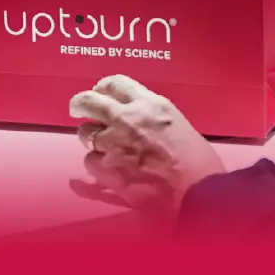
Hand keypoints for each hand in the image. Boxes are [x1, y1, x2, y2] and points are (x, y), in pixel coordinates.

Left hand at [69, 74, 224, 215]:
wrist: (196, 191)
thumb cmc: (196, 161)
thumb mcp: (175, 122)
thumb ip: (151, 116)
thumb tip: (137, 120)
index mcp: (149, 104)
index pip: (115, 83)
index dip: (103, 87)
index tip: (98, 92)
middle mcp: (127, 119)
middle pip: (89, 101)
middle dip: (80, 103)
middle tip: (78, 108)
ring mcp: (114, 146)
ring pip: (85, 135)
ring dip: (92, 141)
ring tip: (102, 149)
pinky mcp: (108, 173)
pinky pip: (89, 164)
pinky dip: (94, 167)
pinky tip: (100, 171)